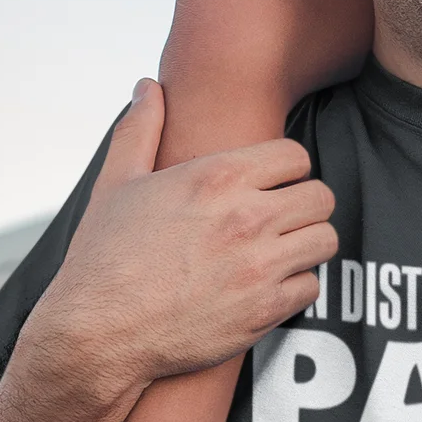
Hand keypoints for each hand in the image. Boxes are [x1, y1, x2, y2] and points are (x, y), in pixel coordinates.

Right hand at [18, 81, 337, 399]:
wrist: (96, 335)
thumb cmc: (103, 257)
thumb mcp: (116, 183)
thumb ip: (140, 129)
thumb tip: (147, 86)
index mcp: (216, 178)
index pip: (296, 155)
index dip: (287, 168)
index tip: (273, 182)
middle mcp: (246, 218)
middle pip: (322, 196)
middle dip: (305, 204)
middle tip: (283, 216)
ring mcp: (259, 267)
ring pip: (326, 240)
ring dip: (307, 244)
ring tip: (282, 249)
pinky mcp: (264, 312)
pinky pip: (312, 287)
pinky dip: (296, 286)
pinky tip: (270, 285)